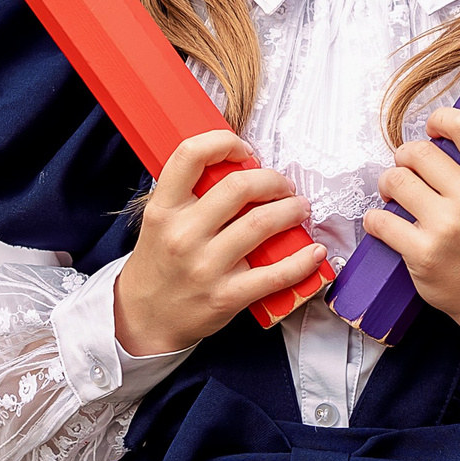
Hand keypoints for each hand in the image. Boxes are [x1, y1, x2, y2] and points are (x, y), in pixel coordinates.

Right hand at [114, 130, 320, 355]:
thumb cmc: (160, 263)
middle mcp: (183, 235)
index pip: (190, 155)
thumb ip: (189, 193)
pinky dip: (303, 261)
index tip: (245, 150)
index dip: (224, 142)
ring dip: (292, 210)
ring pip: (262, 224)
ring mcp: (205, 267)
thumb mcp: (160, 220)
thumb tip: (239, 166)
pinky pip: (275, 275)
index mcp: (164, 209)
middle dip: (273, 180)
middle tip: (284, 186)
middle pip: (239, 187)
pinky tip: (315, 253)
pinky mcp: (226, 297)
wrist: (144, 318)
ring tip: (300, 209)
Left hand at [365, 108, 459, 360]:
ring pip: (395, 180)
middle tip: (407, 170)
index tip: (432, 130)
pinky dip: (377, 219)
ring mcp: (447, 227)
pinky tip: (385, 223)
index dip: (440, 120)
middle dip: (405, 158)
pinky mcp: (423, 254)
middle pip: (418, 152)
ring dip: (389, 184)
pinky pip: (381, 220)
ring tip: (396, 195)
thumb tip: (453, 135)